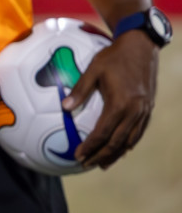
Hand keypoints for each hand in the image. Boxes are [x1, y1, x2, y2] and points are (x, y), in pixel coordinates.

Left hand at [64, 30, 158, 168]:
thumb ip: (79, 90)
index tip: (78, 156)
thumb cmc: (113, 56)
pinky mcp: (148, 108)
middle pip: (117, 142)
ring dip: (115, 154)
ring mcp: (144, 111)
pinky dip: (128, 143)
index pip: (102, 133)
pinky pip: (138, 132)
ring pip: (130, 141)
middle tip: (86, 165)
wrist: (141, 47)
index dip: (90, 147)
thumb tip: (63, 107)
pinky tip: (120, 148)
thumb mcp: (93, 70)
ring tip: (102, 163)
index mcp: (120, 104)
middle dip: (101, 156)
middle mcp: (134, 112)